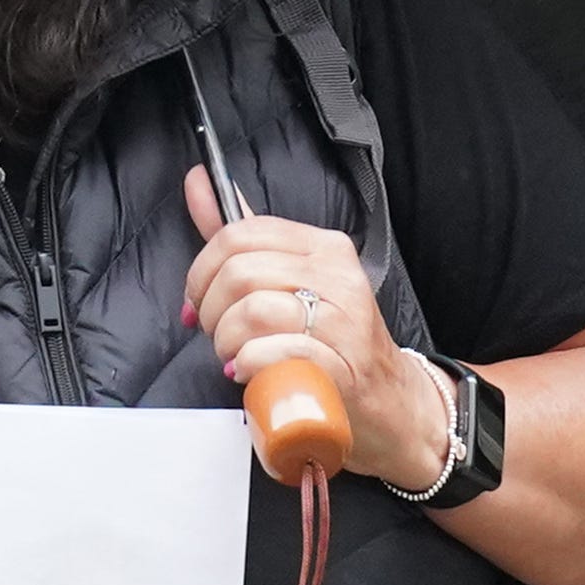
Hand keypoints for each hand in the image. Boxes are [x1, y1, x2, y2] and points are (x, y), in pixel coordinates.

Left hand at [177, 170, 450, 487]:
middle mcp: (338, 275)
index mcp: (322, 247)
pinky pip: (277, 352)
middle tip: (217, 336)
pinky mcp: (344, 365)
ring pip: (253, 312)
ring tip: (235, 358)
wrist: (388, 403)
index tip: (196, 301)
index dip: (202, 271)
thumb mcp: (289, 282)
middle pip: (240, 273)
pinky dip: (250, 365)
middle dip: (211, 311)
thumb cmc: (330, 343)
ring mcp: (345, 320)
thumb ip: (241, 237)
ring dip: (227, 342)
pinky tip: (249, 374)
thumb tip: (198, 181)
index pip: (241, 233)